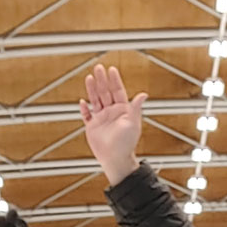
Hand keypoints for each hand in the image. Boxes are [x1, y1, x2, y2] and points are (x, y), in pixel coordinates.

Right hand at [79, 65, 145, 184]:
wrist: (116, 159)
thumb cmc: (126, 143)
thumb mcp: (133, 123)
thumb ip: (136, 108)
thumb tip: (144, 94)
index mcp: (122, 111)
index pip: (118, 91)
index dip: (115, 80)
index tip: (111, 69)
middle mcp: (111, 113)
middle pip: (105, 92)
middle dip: (102, 80)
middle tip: (98, 67)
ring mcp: (101, 119)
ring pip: (95, 100)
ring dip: (92, 89)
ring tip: (90, 77)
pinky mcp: (92, 127)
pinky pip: (87, 116)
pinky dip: (84, 109)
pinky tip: (82, 101)